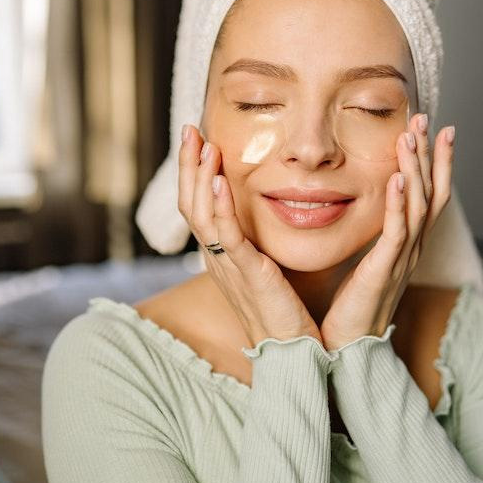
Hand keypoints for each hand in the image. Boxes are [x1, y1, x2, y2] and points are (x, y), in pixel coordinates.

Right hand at [178, 124, 322, 345]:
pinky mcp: (247, 274)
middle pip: (191, 204)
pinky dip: (219, 206)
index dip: (194, 172)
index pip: (199, 206)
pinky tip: (218, 180)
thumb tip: (264, 218)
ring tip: (204, 144)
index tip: (200, 140)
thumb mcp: (266, 270)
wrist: (293, 352)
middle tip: (191, 129)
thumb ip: (259, 244)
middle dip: (189, 165)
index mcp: (221, 256)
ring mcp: (228, 267)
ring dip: (200, 176)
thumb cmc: (284, 312)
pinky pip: (226, 236)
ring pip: (201, 214)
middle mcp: (217, 259)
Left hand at [319, 113, 454, 350]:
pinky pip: (397, 232)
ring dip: (416, 169)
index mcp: (407, 246)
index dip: (435, 163)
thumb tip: (367, 214)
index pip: (429, 196)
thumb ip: (373, 239)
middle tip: (428, 120)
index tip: (434, 130)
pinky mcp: (384, 271)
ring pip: (419, 206)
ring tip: (411, 137)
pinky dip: (400, 204)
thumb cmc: (352, 308)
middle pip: (432, 194)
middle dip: (431, 155)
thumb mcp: (366, 265)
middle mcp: (411, 249)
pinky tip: (398, 179)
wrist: (349, 350)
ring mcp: (402, 260)